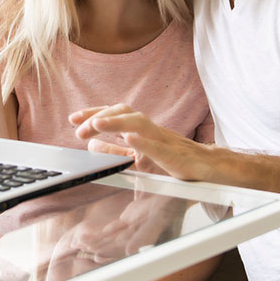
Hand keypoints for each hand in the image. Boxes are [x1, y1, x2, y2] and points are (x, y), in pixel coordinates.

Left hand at [70, 104, 217, 181]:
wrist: (206, 168)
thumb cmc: (173, 161)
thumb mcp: (137, 156)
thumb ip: (116, 150)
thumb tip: (92, 144)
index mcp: (141, 129)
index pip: (114, 115)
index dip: (93, 114)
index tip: (73, 119)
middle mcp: (150, 130)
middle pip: (123, 112)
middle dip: (99, 116)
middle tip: (78, 128)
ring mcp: (162, 141)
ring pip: (138, 124)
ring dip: (115, 122)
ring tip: (96, 124)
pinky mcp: (174, 155)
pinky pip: (158, 146)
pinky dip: (143, 141)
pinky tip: (130, 139)